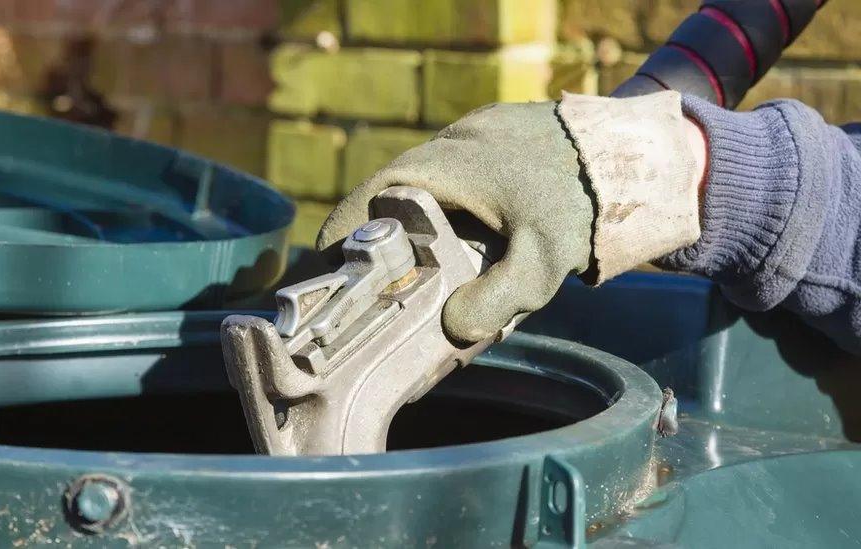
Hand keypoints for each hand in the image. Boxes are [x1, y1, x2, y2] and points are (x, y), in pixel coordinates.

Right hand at [317, 101, 594, 342]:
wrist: (634, 152)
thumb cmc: (582, 203)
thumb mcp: (540, 264)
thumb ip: (494, 301)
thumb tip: (452, 332)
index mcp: (436, 169)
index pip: (362, 206)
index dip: (337, 245)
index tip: (326, 283)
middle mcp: (442, 147)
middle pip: (387, 202)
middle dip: (377, 247)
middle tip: (374, 291)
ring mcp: (468, 138)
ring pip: (422, 191)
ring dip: (415, 229)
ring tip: (420, 274)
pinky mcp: (493, 139)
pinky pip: (454, 180)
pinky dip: (447, 211)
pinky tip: (466, 241)